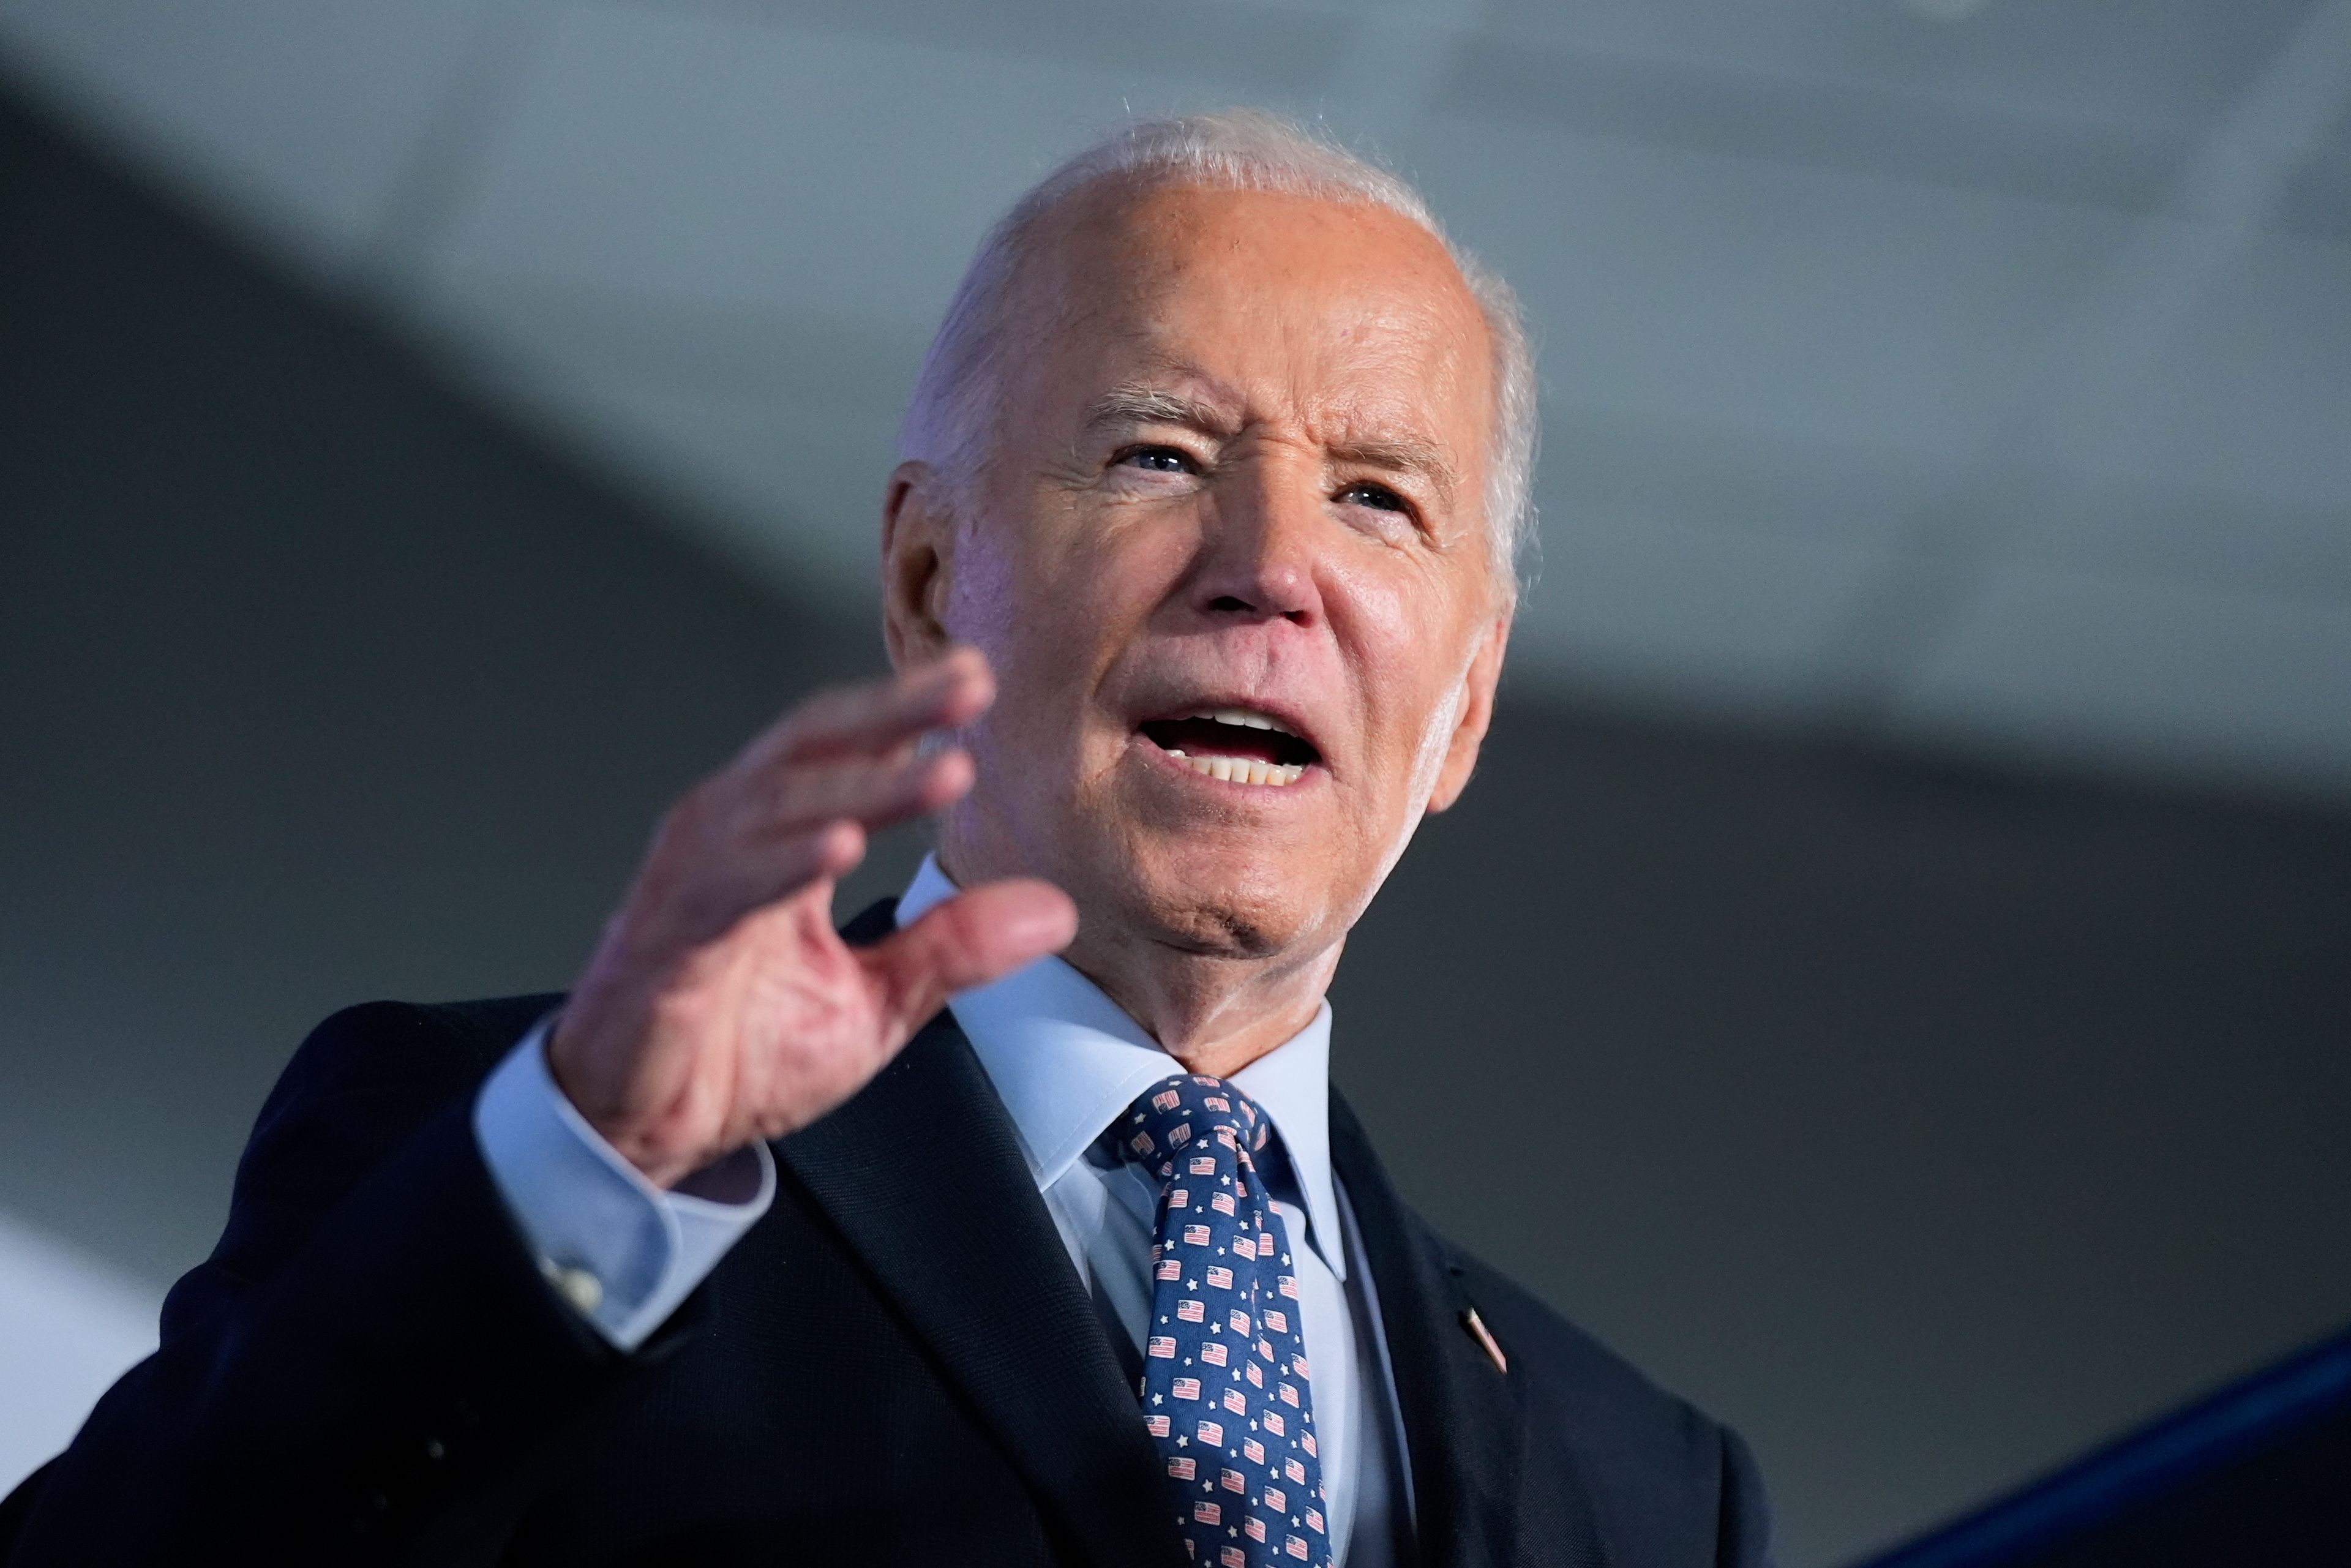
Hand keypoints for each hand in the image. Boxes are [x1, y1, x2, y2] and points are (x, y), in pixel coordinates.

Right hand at [547, 649, 1075, 1187]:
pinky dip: (784, 861)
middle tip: (967, 685)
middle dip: (891, 713)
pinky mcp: (665, 942)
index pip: (847, 754)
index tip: (980, 680)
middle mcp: (732, 841)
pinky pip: (725, 886)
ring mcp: (693, 883)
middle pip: (811, 749)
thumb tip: (1053, 911)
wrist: (641, 1130)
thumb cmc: (737, 1053)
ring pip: (776, 806)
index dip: (908, 713)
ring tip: (939, 772)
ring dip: (860, 787)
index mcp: (780, 843)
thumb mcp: (876, 1003)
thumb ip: (954, 949)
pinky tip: (839, 844)